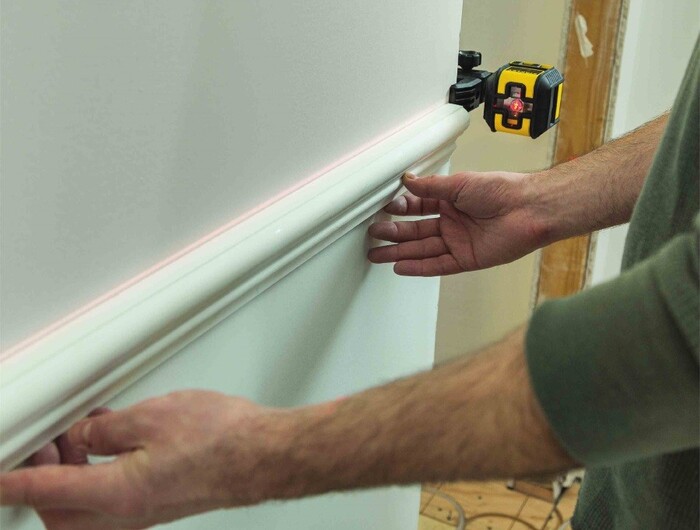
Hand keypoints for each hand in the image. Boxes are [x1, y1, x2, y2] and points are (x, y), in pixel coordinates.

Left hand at [0, 391, 287, 528]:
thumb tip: (80, 436)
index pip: (45, 492)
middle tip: (42, 444)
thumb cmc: (222, 439)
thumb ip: (104, 429)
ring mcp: (143, 512)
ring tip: (73, 438)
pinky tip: (106, 442)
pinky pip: (109, 500)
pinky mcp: (158, 503)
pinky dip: (94, 475)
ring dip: (67, 478)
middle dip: (39, 481)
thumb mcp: (151, 417)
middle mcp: (126, 513)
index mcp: (118, 494)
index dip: (11, 483)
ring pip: (82, 510)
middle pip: (58, 512)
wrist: (261, 454)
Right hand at [367, 171, 546, 275]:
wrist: (529, 209)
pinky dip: (419, 267)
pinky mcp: (467, 259)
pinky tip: (400, 266)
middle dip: (393, 234)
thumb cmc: (503, 190)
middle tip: (373, 235)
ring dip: (399, 252)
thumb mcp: (460, 184)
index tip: (384, 210)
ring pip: (422, 249)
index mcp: (451, 201)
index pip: (418, 207)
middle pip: (416, 231)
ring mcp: (459, 241)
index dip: (401, 209)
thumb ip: (431, 187)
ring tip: (376, 255)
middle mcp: (453, 222)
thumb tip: (407, 182)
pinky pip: (438, 265)